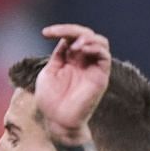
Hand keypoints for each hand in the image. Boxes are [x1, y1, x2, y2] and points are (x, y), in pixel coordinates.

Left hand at [35, 23, 111, 143]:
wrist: (57, 121)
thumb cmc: (51, 100)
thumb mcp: (49, 72)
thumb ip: (59, 55)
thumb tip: (65, 39)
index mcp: (70, 59)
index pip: (72, 37)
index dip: (61, 30)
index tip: (45, 33)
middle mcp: (84, 61)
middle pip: (87, 35)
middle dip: (73, 30)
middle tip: (58, 34)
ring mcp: (93, 68)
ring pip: (100, 42)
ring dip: (86, 37)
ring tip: (74, 45)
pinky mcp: (101, 77)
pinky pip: (104, 56)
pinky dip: (95, 47)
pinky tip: (81, 50)